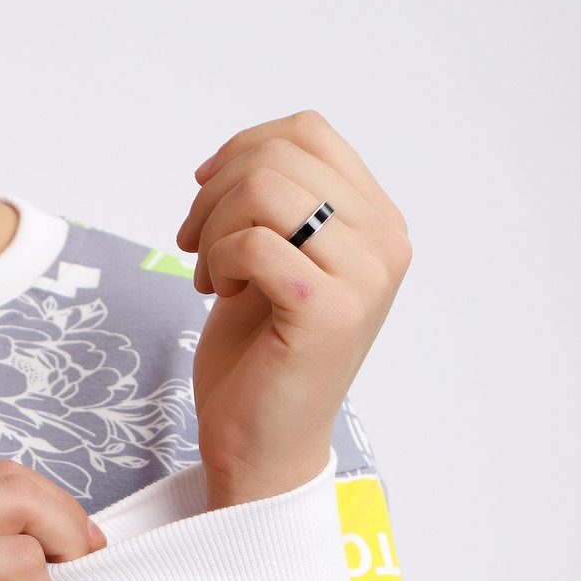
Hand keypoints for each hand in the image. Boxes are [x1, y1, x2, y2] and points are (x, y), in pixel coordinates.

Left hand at [177, 111, 411, 509]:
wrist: (262, 447)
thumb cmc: (261, 359)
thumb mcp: (275, 259)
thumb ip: (279, 202)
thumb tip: (240, 149)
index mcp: (380, 224)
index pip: (309, 133)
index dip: (242, 147)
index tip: (203, 192)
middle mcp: (386, 245)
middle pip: (282, 155)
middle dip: (216, 191)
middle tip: (195, 244)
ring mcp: (364, 278)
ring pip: (265, 190)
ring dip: (215, 227)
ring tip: (209, 274)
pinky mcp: (326, 311)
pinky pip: (253, 243)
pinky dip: (218, 262)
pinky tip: (217, 294)